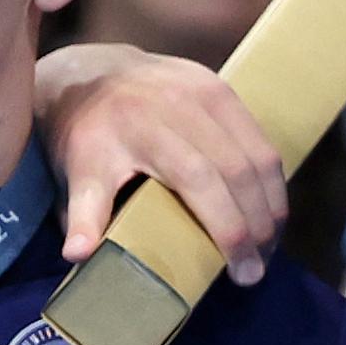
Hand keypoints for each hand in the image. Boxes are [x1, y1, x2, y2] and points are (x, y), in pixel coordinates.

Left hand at [32, 44, 286, 283]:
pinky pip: (260, 139)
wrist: (90, 74)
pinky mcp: (221, 87)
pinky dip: (270, 180)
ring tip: (268, 245)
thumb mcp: (74, 173)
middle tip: (257, 269)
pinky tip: (268, 210)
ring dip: (272, 205)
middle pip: (238, 170)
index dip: (229, 228)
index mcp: (143, 128)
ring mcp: (206, 90)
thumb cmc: (84, 137)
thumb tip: (77, 255)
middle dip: (257, 226)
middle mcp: (179, 104)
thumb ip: (81, 214)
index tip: (241, 271)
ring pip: (260, 154)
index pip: (200, 179)